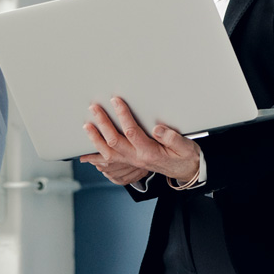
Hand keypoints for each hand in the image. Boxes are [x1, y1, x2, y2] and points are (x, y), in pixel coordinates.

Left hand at [80, 98, 199, 184]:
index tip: (116, 101)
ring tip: (87, 126)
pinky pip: (109, 161)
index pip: (132, 132)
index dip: (123, 115)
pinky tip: (88, 150)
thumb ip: (172, 138)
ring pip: (108, 153)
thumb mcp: (186, 148)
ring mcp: (131, 162)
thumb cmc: (185, 157)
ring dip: (96, 139)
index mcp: (150, 152)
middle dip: (103, 123)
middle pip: (114, 141)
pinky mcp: (129, 163)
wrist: (185, 172)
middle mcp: (137, 158)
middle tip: (94, 108)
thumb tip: (157, 128)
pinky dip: (97, 156)